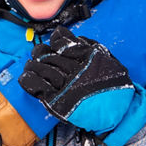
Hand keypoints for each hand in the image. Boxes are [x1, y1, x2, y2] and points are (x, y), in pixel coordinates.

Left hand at [18, 26, 133, 131]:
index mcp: (88, 58)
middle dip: (40, 53)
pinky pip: (38, 87)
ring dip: (32, 65)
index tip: (54, 43)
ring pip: (41, 69)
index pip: (63, 43)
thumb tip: (62, 35)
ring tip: (30, 64)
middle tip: (38, 53)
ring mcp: (67, 87)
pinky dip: (29, 80)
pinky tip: (26, 76)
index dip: (55, 41)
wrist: (119, 111)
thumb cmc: (113, 82)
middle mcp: (76, 71)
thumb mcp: (104, 57)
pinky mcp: (58, 102)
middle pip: (49, 56)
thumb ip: (85, 44)